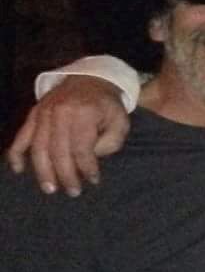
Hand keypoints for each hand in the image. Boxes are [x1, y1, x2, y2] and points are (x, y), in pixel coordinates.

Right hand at [4, 77, 129, 196]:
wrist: (90, 79)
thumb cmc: (107, 106)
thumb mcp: (120, 121)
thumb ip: (110, 142)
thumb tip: (90, 159)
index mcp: (83, 113)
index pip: (81, 148)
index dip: (87, 167)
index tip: (94, 181)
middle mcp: (59, 112)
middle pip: (58, 150)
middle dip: (65, 174)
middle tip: (73, 192)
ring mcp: (43, 112)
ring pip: (38, 147)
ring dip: (42, 170)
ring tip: (50, 189)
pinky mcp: (33, 114)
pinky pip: (21, 136)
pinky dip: (16, 154)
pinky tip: (18, 170)